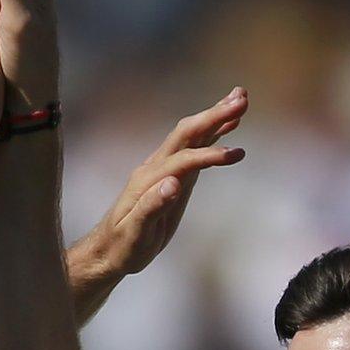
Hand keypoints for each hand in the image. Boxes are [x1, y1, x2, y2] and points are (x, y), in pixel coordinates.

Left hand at [74, 89, 248, 279]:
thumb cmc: (121, 246)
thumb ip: (151, 207)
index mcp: (147, 180)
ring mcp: (163, 169)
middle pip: (187, 134)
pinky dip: (212, 134)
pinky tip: (227, 125)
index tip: (236, 155)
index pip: (183, 159)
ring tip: (241, 99)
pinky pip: (194, 149)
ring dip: (215, 117)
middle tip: (242, 99)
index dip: (209, 155)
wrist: (107, 251)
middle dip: (214, 115)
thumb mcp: (135, 233)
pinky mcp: (172, 177)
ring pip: (191, 136)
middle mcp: (155, 167)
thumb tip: (173, 183)